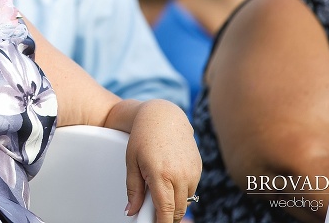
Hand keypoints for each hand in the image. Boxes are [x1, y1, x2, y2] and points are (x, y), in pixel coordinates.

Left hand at [124, 100, 200, 221]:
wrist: (163, 116)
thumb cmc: (143, 137)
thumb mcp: (132, 162)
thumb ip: (133, 190)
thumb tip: (130, 212)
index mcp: (161, 175)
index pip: (166, 211)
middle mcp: (180, 175)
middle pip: (178, 210)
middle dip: (168, 216)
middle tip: (155, 214)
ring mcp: (192, 172)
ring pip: (186, 201)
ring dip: (176, 203)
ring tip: (160, 191)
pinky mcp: (198, 168)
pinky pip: (192, 188)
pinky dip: (182, 191)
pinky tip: (170, 178)